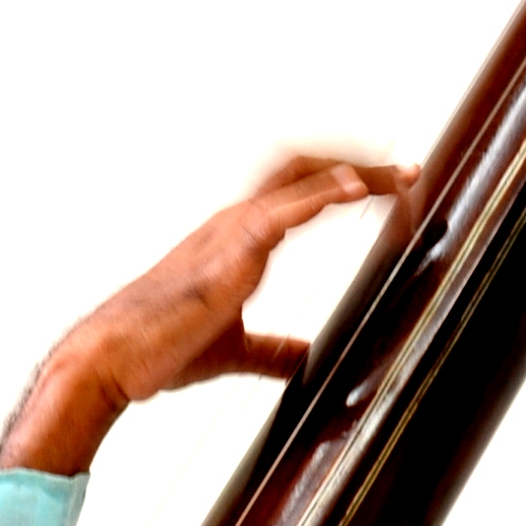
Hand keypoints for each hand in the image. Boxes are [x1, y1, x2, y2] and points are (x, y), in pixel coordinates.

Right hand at [0, 154, 417, 474]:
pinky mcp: (231, 253)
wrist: (114, 359)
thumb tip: (305, 356)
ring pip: (302, 178)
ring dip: (357, 173)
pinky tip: (358, 189)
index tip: (393, 188)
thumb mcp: (235, 351)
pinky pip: (283, 210)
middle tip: (410, 173)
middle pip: (307, 169)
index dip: (347, 183)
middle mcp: (236, 223)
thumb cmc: (160, 349)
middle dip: (361, 165)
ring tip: (402, 176)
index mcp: (238, 238)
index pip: (300, 191)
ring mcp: (232, 232)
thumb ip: (273, 350)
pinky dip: (323, 193)